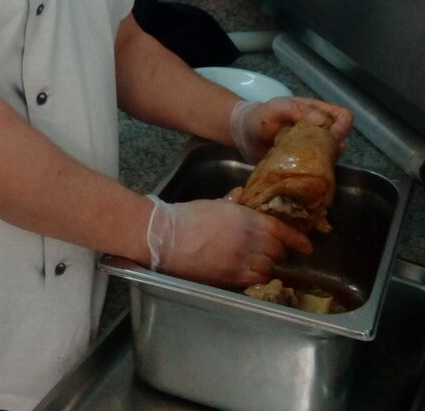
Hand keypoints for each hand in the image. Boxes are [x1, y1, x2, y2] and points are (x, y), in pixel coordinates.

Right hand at [145, 194, 311, 287]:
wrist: (169, 238)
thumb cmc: (189, 217)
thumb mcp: (213, 204)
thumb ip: (232, 202)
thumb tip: (242, 195)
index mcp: (246, 217)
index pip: (280, 229)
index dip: (296, 239)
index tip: (306, 246)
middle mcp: (250, 239)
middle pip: (276, 250)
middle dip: (278, 251)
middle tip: (274, 251)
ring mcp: (242, 259)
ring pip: (269, 267)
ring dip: (269, 265)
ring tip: (263, 263)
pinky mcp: (233, 277)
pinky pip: (256, 279)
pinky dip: (259, 277)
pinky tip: (253, 274)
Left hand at [229, 96, 351, 162]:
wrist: (243, 135)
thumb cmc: (259, 117)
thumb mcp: (275, 108)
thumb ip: (297, 110)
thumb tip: (322, 121)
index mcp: (315, 111)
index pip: (343, 116)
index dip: (342, 127)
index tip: (330, 137)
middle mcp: (318, 130)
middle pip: (341, 139)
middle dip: (333, 147)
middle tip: (314, 153)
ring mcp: (312, 148)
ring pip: (331, 156)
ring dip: (324, 161)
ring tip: (307, 163)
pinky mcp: (304, 164)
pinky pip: (319, 169)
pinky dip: (316, 171)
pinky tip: (304, 173)